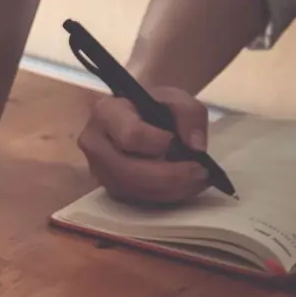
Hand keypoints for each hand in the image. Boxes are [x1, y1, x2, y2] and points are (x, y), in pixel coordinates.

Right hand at [76, 90, 212, 204]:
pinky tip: (184, 188)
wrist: (138, 114)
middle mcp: (94, 143)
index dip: (161, 142)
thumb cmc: (154, 104)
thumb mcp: (176, 97)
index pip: (131, 135)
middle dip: (171, 176)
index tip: (181, 140)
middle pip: (129, 171)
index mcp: (106, 112)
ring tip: (197, 181)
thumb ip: (189, 115)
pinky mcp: (109, 185)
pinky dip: (165, 196)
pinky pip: (136, 199)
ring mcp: (98, 168)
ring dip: (170, 190)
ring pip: (133, 189)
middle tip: (201, 172)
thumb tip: (196, 148)